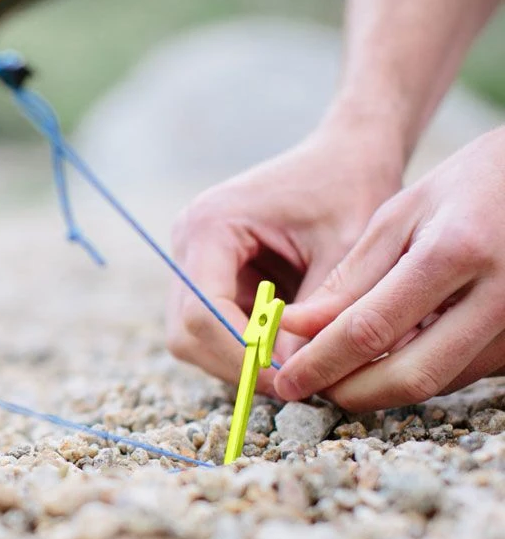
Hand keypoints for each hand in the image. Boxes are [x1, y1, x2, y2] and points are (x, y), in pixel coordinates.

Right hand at [167, 121, 402, 394]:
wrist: (347, 153)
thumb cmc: (351, 187)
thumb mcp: (347, 249)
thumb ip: (318, 314)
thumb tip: (297, 378)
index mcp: (210, 225)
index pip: (201, 311)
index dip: (240, 355)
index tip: (291, 380)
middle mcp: (188, 243)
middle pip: (186, 333)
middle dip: (236, 365)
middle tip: (295, 384)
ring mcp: (193, 262)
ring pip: (194, 339)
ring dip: (241, 361)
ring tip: (298, 366)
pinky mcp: (209, 277)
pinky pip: (214, 331)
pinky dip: (247, 349)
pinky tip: (289, 348)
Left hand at [275, 126, 504, 410]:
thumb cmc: (471, 185)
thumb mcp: (402, 214)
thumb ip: (350, 277)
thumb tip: (297, 327)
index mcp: (456, 252)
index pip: (371, 329)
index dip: (321, 362)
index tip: (286, 381)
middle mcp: (499, 297)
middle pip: (411, 376)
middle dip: (349, 392)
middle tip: (309, 390)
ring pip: (437, 384)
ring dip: (380, 388)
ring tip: (337, 371)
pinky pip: (461, 374)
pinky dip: (415, 372)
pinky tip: (385, 359)